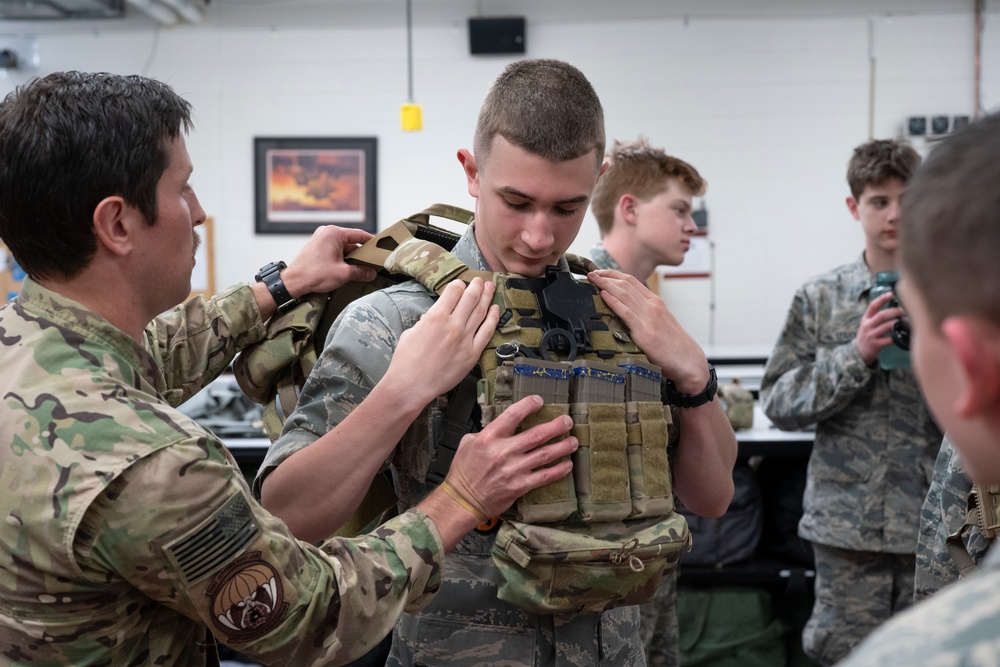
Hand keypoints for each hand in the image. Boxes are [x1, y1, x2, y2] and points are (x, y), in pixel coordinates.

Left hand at [280, 225, 377, 297]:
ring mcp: (321, 240)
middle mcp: (327, 233)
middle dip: (361, 254)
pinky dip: (342, 260)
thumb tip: (372, 273)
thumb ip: (360, 271)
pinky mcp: (317, 248)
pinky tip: (349, 270)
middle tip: (373, 263)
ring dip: (352, 259)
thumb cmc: (314, 274)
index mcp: (334, 233)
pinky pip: (335, 251)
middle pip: (351, 242)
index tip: (381, 248)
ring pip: (343, 248)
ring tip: (362, 270)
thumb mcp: (343, 273)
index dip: (372, 243)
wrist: (293, 282)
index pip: (359, 235)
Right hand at [384, 278, 499, 410]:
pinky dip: (493, 318)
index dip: (458, 285)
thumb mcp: (411, 333)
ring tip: (490, 287)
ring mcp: (465, 339)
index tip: (460, 284)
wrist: (412, 385)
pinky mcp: (472, 353)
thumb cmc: (406, 360)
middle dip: (476, 286)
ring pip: (481, 312)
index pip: (453, 291)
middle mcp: (453, 324)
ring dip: (487, 297)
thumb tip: (431, 317)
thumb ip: (424, 322)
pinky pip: (487, 332)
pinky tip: (495, 309)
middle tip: (480, 280)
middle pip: (470, 298)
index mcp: (435, 316)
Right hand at [445, 396, 576, 519]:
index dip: (528, 405)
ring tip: (573, 441)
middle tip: (567, 421)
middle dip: (555, 426)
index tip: (539, 401)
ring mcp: (513, 470)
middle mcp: (503, 452)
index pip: (512, 415)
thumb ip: (487, 431)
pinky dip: (558, 470)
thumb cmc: (464, 471)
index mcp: (489, 438)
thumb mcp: (468, 443)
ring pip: (544, 455)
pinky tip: (567, 464)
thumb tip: (503, 424)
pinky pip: (543, 476)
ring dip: (562, 447)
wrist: (463, 500)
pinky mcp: (519, 486)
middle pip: (536, 435)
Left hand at [588, 268, 708, 392]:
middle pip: (625, 283)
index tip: (600, 272)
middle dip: (605, 276)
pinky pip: (626, 312)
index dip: (614, 274)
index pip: (632, 281)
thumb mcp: (660, 323)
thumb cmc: (674, 346)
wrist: (689, 361)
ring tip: (592, 279)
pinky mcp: (644, 332)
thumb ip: (645, 315)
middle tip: (590, 273)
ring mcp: (648, 317)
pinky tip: (602, 295)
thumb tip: (625, 313)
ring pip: (624, 294)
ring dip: (605, 284)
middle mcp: (652, 306)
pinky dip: (613, 301)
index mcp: (656, 302)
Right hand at [856, 292, 905, 364]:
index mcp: (866, 319)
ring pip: (886, 326)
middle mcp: (868, 325)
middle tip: (904, 311)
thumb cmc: (866, 336)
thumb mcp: (867, 325)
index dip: (882, 299)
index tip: (891, 294)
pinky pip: (889, 340)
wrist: (858, 353)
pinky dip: (897, 337)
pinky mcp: (876, 345)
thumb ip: (876, 317)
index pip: (873, 305)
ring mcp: (871, 335)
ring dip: (898, 323)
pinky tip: (903, 335)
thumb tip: (895, 308)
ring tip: (907, 321)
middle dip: (895, 311)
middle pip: (882, 315)